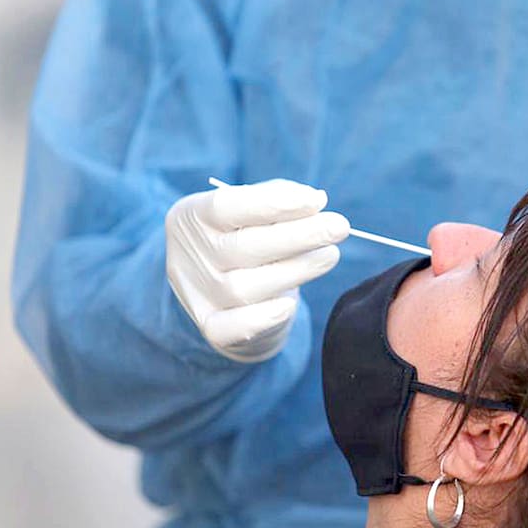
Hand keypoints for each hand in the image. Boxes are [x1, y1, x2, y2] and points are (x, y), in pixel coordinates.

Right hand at [166, 178, 349, 361]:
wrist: (222, 288)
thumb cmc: (245, 235)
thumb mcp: (252, 210)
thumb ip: (278, 199)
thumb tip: (316, 201)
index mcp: (191, 216)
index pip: (227, 206)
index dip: (274, 204)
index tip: (317, 202)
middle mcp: (188, 256)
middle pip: (243, 248)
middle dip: (298, 236)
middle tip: (339, 227)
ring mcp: (197, 295)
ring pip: (246, 287)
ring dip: (296, 270)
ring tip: (330, 255)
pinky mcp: (210, 327)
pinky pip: (233, 328)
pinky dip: (261, 318)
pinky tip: (289, 305)